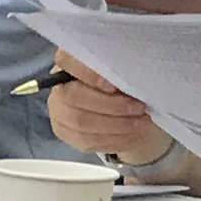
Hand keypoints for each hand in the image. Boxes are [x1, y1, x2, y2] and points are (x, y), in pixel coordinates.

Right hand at [45, 71, 170, 165]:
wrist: (122, 108)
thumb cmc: (125, 83)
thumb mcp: (126, 71)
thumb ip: (121, 70)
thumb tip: (131, 79)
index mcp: (70, 60)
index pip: (66, 59)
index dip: (87, 73)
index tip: (114, 86)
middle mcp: (58, 84)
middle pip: (73, 96)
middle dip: (111, 105)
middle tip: (139, 108)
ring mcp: (58, 110)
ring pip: (81, 122)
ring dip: (117, 125)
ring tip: (142, 122)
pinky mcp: (64, 132)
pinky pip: (86, 140)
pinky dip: (114, 139)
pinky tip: (133, 135)